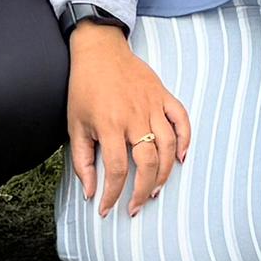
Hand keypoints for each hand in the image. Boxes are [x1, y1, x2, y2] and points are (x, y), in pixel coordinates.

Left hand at [64, 24, 190, 215]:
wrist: (99, 50)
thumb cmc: (84, 89)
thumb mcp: (75, 125)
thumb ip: (82, 161)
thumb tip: (89, 193)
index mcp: (109, 125)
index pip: (115, 170)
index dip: (111, 195)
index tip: (106, 209)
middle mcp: (134, 117)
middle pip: (147, 162)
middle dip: (142, 191)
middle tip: (136, 207)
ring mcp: (152, 105)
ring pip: (168, 146)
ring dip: (164, 173)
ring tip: (154, 190)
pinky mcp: (163, 95)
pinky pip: (181, 120)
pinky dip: (185, 140)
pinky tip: (181, 158)